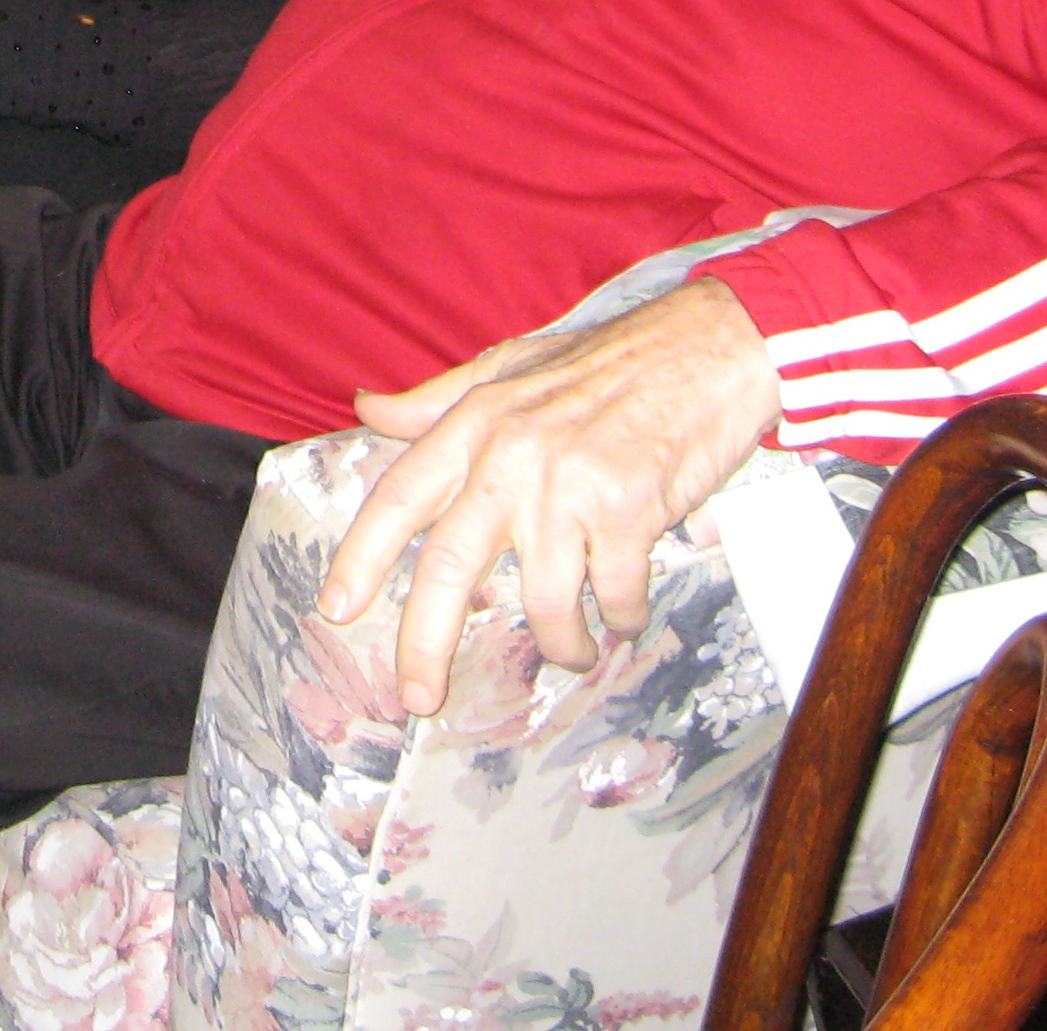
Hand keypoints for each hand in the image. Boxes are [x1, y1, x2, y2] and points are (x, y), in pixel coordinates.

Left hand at [315, 280, 781, 714]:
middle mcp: (510, 455)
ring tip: (574, 649)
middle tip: (420, 699)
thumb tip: (368, 409)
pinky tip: (626, 611)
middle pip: (447, 567)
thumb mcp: (512, 364)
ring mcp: (568, 484)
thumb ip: (439, 399)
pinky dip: (620, 617)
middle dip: (426, 645)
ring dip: (561, 643)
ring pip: (543, 600)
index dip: (360, 556)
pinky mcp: (628, 508)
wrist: (710, 346)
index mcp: (476, 421)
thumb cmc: (613, 361)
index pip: (399, 495)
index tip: (336, 610)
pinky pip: (613, 595)